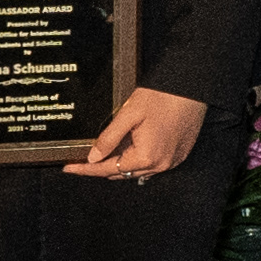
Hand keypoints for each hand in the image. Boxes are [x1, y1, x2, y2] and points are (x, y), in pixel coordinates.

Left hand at [66, 85, 208, 178]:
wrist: (192, 87)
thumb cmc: (163, 97)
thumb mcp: (128, 114)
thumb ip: (108, 138)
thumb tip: (92, 157)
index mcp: (146, 156)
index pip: (107, 169)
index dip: (85, 169)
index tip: (69, 167)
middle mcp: (160, 164)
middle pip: (122, 173)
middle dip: (102, 166)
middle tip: (83, 158)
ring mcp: (172, 161)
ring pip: (137, 170)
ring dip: (121, 163)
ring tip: (105, 151)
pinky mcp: (179, 154)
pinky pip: (153, 164)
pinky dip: (138, 159)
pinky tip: (130, 147)